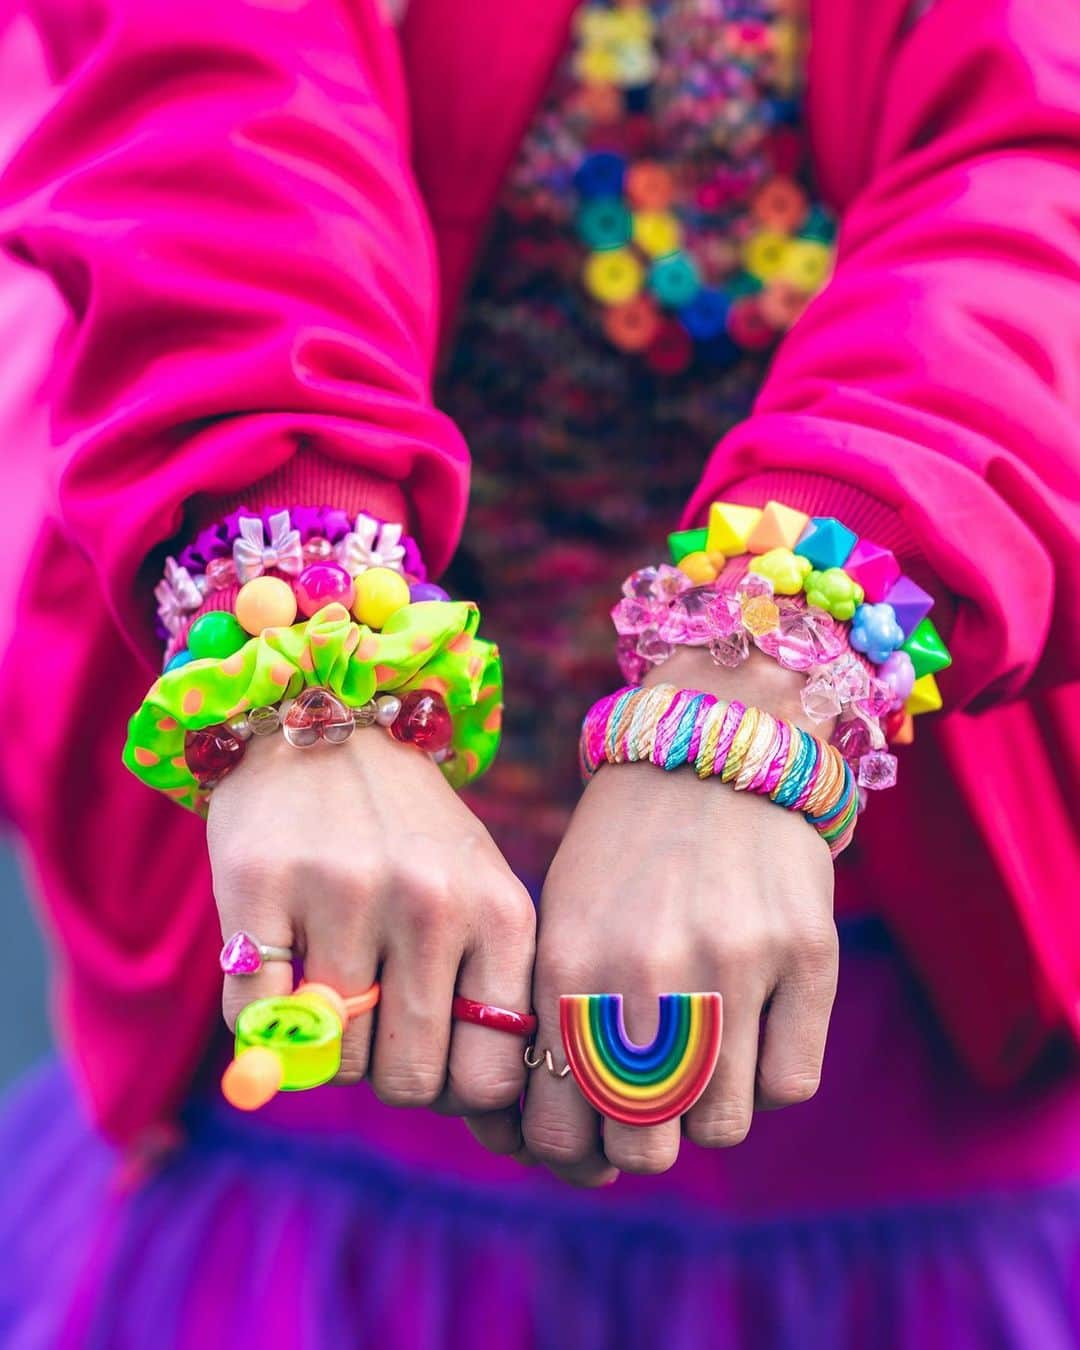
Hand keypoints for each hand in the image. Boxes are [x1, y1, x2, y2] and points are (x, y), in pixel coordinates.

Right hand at [207, 728, 534, 1144]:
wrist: (326, 714)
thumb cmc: (411, 829)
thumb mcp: (477, 891)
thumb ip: (485, 995)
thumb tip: (488, 1123)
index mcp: (499, 911)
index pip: (491, 1077)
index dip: (456, 1091)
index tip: (436, 1059)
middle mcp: (428, 902)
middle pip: (406, 1080)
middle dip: (387, 1070)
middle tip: (376, 1018)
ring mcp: (341, 892)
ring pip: (329, 1058)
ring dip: (325, 1039)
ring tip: (334, 970)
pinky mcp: (257, 884)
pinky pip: (253, 1021)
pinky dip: (262, 1018)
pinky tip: (281, 959)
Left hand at [523, 650, 838, 1185]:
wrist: (711, 750)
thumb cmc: (624, 852)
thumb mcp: (563, 923)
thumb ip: (557, 1024)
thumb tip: (570, 1135)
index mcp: (569, 965)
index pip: (560, 1132)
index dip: (577, 1152)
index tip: (593, 1132)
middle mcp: (646, 971)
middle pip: (644, 1147)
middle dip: (644, 1141)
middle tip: (653, 1105)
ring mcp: (734, 963)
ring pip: (723, 1126)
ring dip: (711, 1109)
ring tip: (706, 1057)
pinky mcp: (807, 954)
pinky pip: (791, 1086)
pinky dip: (770, 1076)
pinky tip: (756, 1029)